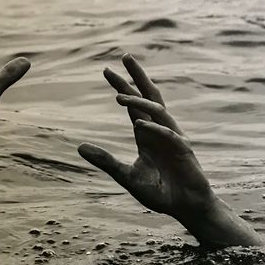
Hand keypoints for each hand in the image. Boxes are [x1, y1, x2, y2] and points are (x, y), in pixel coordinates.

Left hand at [78, 54, 213, 219]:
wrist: (184, 208)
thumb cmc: (158, 192)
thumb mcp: (126, 176)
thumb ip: (106, 161)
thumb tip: (79, 146)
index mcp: (146, 134)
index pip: (133, 104)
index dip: (122, 85)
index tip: (106, 70)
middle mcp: (160, 131)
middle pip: (150, 96)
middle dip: (138, 76)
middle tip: (124, 56)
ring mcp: (173, 139)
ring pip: (158, 111)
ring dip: (139, 102)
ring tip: (118, 96)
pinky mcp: (184, 152)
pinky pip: (169, 135)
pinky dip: (154, 129)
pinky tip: (139, 125)